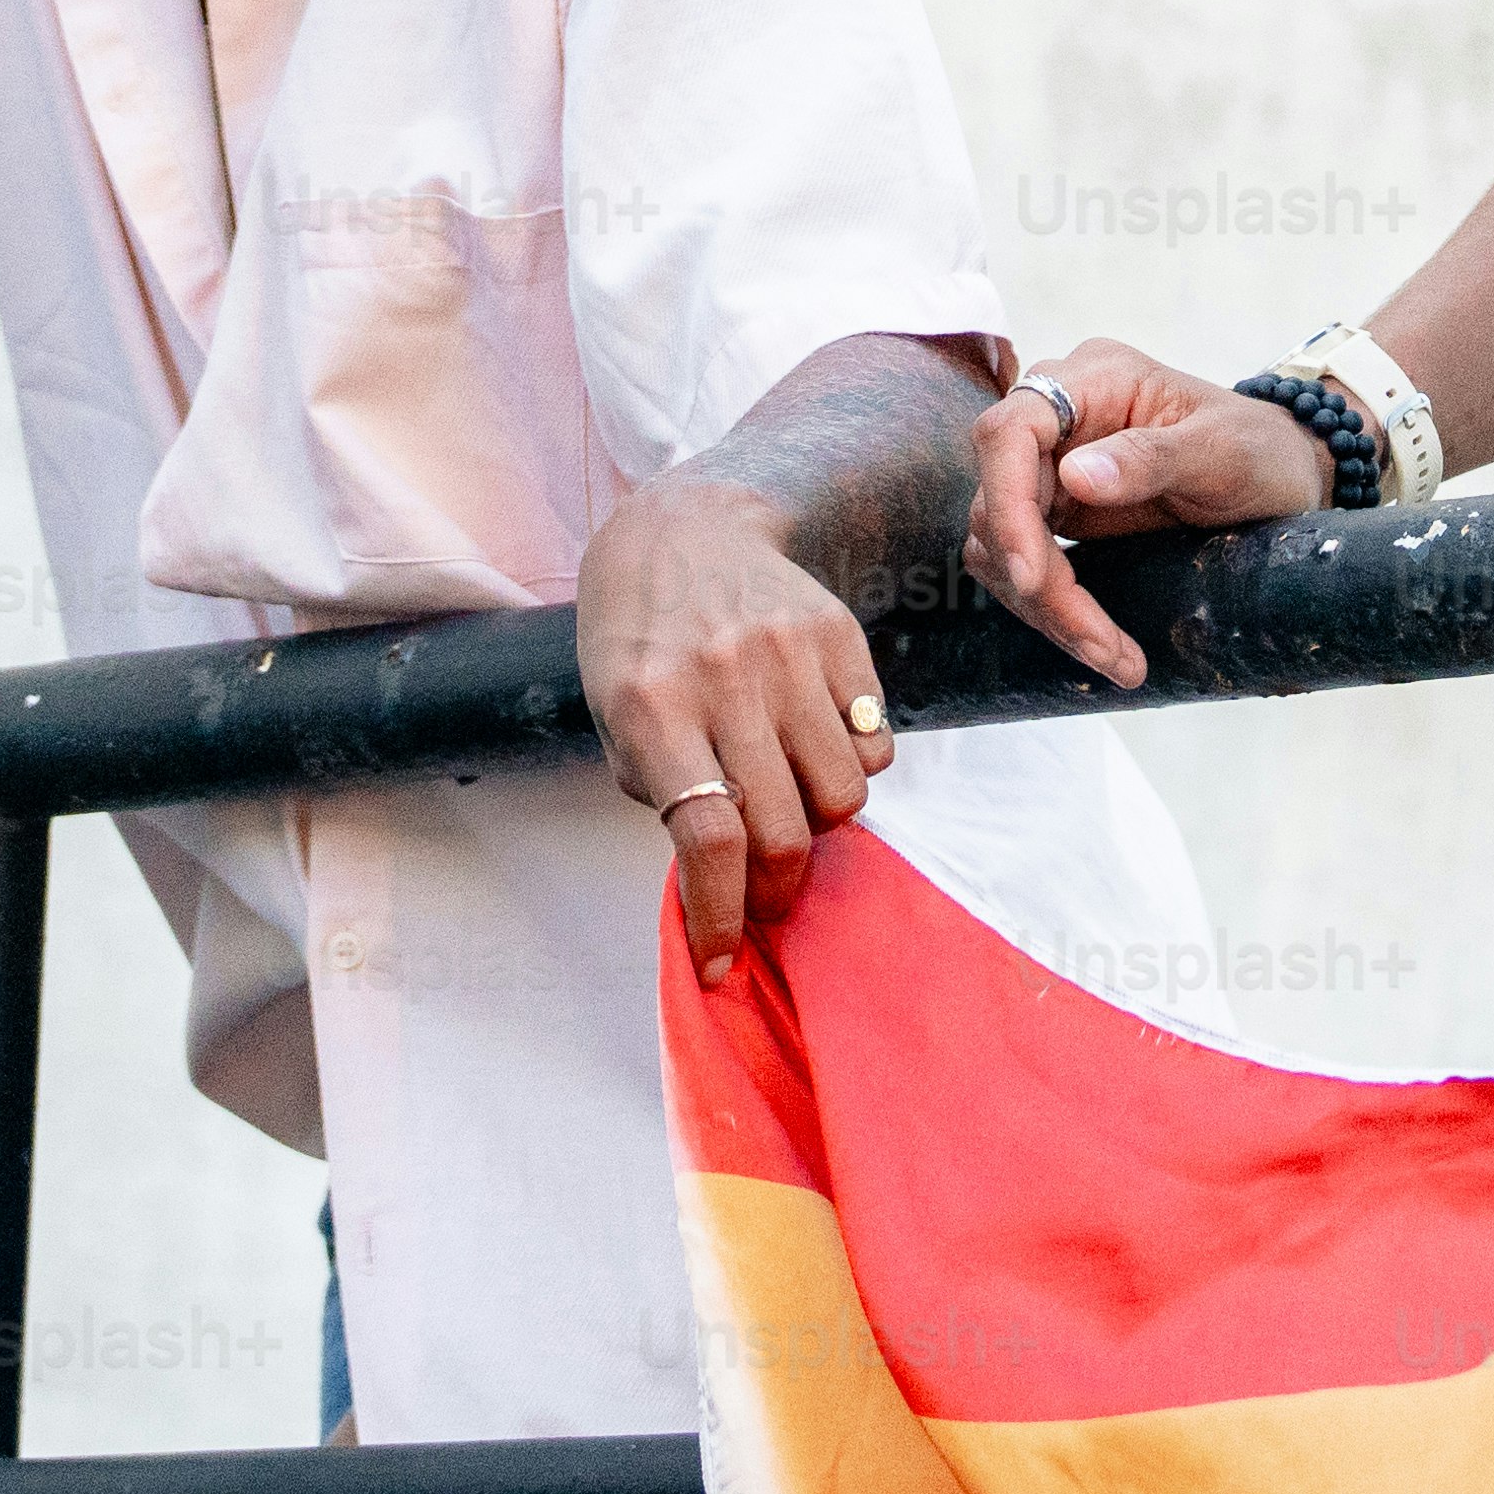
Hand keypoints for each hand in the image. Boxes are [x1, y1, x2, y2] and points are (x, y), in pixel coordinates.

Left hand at [577, 478, 892, 979]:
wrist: (682, 529)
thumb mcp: (618, 719)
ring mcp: (787, 652)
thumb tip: (724, 887)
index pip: (708, 838)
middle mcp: (723, 677)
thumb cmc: (637, 642)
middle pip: (784, 829)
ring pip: (846, 794)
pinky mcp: (838, 632)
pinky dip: (853, 767)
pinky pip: (876, 743)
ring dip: (821, 823)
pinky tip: (813, 745)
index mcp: (651, 707)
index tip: (723, 964)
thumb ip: (665, 796)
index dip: (722, 915)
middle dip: (778, 890)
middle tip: (767, 899)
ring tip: (790, 802)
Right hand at [959, 340, 1333, 689]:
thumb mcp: (1224, 452)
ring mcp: (1054, 466)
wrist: (1286, 476)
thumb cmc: (1262, 450)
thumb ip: (1153, 458)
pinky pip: (1025, 561)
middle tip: (1099, 644)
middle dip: (1038, 581)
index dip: (1007, 502)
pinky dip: (1052, 608)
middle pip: (999, 499)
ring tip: (1112, 655)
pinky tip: (1098, 641)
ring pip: (1000, 541)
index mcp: (1094, 380)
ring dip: (1044, 607)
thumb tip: (1074, 475)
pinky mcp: (1059, 511)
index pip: (1009, 430)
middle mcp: (1060, 419)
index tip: (1034, 576)